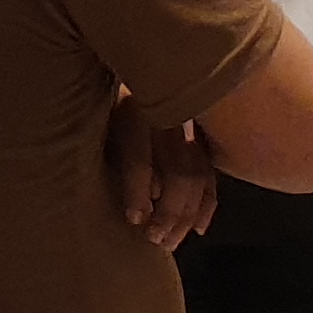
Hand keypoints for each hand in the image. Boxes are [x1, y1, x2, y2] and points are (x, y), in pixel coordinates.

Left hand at [105, 93, 219, 248]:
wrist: (143, 70)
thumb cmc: (107, 105)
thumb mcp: (102, 122)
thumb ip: (115, 154)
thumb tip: (136, 198)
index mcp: (134, 109)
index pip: (140, 156)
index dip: (137, 190)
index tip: (134, 220)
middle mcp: (168, 117)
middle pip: (178, 170)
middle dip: (168, 211)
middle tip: (154, 241)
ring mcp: (190, 125)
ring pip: (198, 175)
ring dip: (186, 214)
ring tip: (169, 243)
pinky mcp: (202, 136)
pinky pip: (211, 174)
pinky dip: (206, 204)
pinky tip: (198, 228)